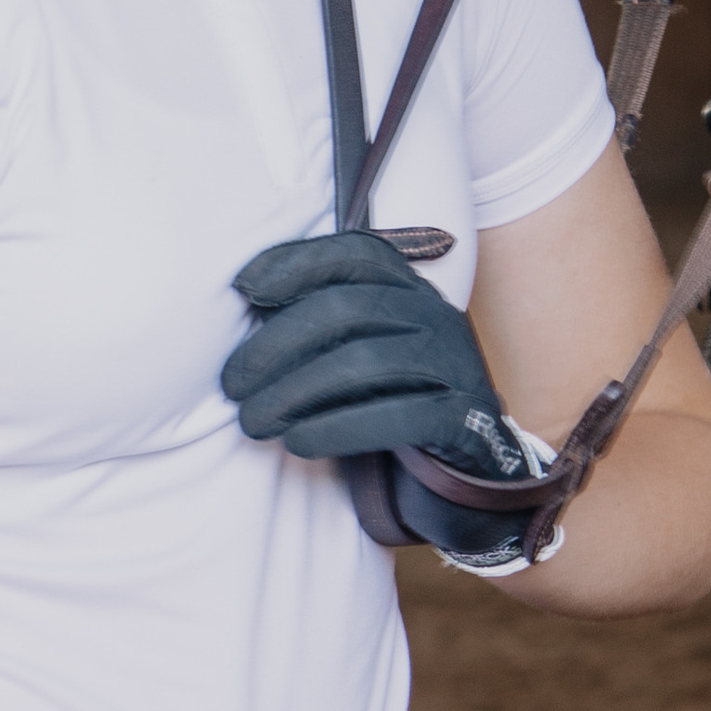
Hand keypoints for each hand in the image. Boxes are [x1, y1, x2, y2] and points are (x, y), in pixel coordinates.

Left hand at [224, 233, 536, 557]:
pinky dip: (338, 429)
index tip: (245, 288)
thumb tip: (248, 296)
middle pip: (347, 309)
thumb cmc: (399, 392)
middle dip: (276, 345)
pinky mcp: (464, 416)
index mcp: (411, 285)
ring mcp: (454, 363)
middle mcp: (435, 313)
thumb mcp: (367, 342)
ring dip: (294, 393)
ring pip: (365, 363)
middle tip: (232, 384)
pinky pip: (397, 418)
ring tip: (253, 421)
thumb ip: (322, 316)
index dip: (297, 262)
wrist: (477, 457)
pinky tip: (298, 443)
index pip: (354, 253)